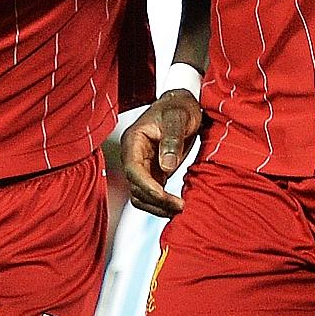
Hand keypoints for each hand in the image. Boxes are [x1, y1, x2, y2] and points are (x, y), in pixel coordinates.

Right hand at [120, 89, 202, 217]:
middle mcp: (133, 156)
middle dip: (156, 200)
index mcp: (133, 141)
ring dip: (157, 207)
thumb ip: (171, 141)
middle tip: (180, 206)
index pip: (133, 169)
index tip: (164, 195)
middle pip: (136, 187)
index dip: (147, 186)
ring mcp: (142, 167)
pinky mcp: (153, 174)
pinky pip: (151, 195)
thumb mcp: (177, 118)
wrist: (182, 106)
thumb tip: (166, 167)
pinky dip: (161, 205)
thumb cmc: (179, 108)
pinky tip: (176, 207)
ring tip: (180, 209)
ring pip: (141, 196)